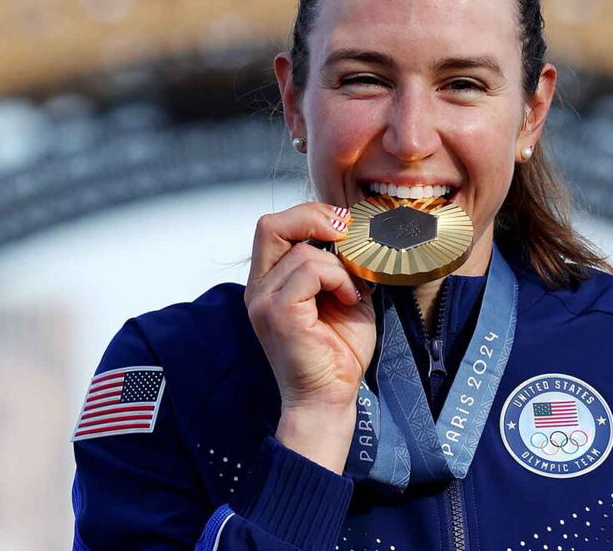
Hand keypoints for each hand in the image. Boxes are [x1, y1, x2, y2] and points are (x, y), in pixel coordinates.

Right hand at [244, 202, 375, 470]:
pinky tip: (348, 300)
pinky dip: (337, 279)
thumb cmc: (338, 353)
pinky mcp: (277, 312)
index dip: (308, 215)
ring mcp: (263, 300)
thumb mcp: (341, 295)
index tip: (343, 226)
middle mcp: (258, 288)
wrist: (330, 397)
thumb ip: (337, 265)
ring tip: (352, 293)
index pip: (274, 227)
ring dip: (339, 267)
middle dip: (313, 218)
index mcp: (269, 282)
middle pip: (270, 225)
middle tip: (345, 233)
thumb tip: (354, 234)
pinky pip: (309, 270)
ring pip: (303, 252)